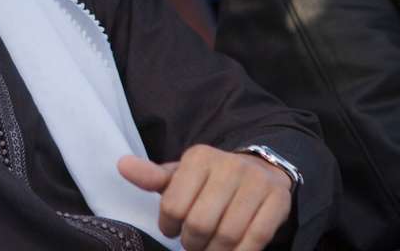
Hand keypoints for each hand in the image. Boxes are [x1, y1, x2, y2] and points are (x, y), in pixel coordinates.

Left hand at [118, 145, 291, 250]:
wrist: (259, 171)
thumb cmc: (209, 181)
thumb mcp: (180, 176)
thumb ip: (151, 177)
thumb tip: (121, 165)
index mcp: (199, 157)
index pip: (173, 205)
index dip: (169, 226)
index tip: (172, 228)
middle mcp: (229, 165)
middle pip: (200, 224)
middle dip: (192, 243)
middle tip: (192, 243)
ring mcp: (257, 182)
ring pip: (227, 235)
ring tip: (209, 248)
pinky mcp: (278, 200)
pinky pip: (256, 239)